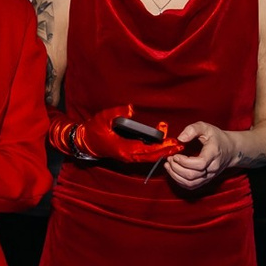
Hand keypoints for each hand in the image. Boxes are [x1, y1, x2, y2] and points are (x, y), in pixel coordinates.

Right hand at [47, 105, 180, 164]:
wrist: (85, 142)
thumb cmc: (93, 130)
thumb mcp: (103, 118)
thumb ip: (117, 112)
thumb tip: (131, 108)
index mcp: (123, 148)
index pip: (147, 149)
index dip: (161, 146)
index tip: (173, 142)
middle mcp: (128, 156)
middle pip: (151, 156)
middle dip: (167, 151)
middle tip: (181, 145)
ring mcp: (128, 157)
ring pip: (149, 157)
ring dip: (163, 151)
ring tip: (175, 145)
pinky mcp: (128, 155)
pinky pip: (145, 155)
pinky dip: (155, 151)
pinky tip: (163, 145)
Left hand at [163, 122, 235, 190]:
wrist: (230, 150)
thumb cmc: (216, 138)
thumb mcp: (206, 128)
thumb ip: (192, 129)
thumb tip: (180, 138)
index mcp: (213, 154)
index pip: (200, 163)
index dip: (184, 161)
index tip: (175, 155)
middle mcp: (212, 168)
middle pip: (192, 175)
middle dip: (176, 168)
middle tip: (169, 158)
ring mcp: (209, 176)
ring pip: (190, 183)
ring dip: (175, 175)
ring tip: (168, 165)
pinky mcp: (204, 180)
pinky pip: (190, 186)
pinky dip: (179, 181)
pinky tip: (173, 171)